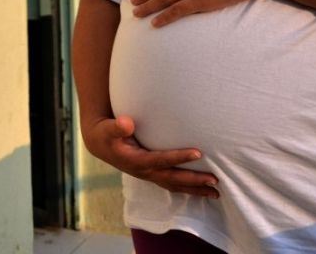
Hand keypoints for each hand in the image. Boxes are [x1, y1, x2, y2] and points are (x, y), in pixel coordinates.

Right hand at [82, 115, 219, 197]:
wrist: (100, 144)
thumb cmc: (105, 133)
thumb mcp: (107, 128)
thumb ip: (116, 126)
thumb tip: (127, 123)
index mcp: (136, 160)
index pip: (161, 160)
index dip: (179, 157)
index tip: (199, 152)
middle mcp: (144, 171)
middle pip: (173, 178)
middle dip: (194, 181)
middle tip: (215, 180)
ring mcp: (149, 175)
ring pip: (175, 185)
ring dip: (195, 189)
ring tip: (215, 193)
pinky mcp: (152, 174)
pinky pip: (172, 184)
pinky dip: (187, 188)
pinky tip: (201, 190)